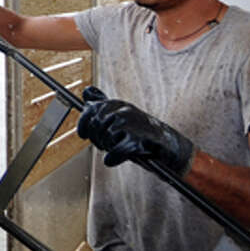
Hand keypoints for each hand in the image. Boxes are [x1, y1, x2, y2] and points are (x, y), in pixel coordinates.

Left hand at [77, 86, 194, 176]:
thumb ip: (102, 104)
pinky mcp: (137, 139)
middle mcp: (122, 111)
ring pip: (105, 140)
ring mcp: (130, 124)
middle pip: (95, 129)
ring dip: (109, 148)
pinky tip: (114, 159)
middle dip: (99, 140)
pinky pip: (115, 152)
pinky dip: (113, 158)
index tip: (83, 135)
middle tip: (110, 144)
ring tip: (120, 147)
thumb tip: (87, 91)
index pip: (91, 110)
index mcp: (117, 104)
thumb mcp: (121, 114)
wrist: (166, 143)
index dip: (84, 125)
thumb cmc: (140, 130)